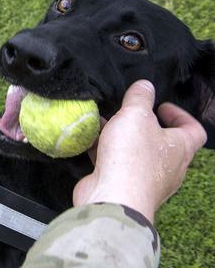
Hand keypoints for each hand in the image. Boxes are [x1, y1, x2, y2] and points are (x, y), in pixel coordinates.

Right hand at [73, 80, 206, 222]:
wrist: (113, 198)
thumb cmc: (132, 157)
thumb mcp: (135, 115)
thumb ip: (140, 97)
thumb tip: (145, 85)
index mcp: (180, 149)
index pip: (194, 130)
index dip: (180, 115)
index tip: (161, 106)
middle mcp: (169, 167)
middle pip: (164, 142)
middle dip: (145, 125)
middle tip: (130, 113)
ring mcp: (147, 179)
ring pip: (138, 153)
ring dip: (122, 137)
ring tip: (105, 123)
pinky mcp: (124, 186)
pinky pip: (118, 164)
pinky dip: (106, 151)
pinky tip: (90, 140)